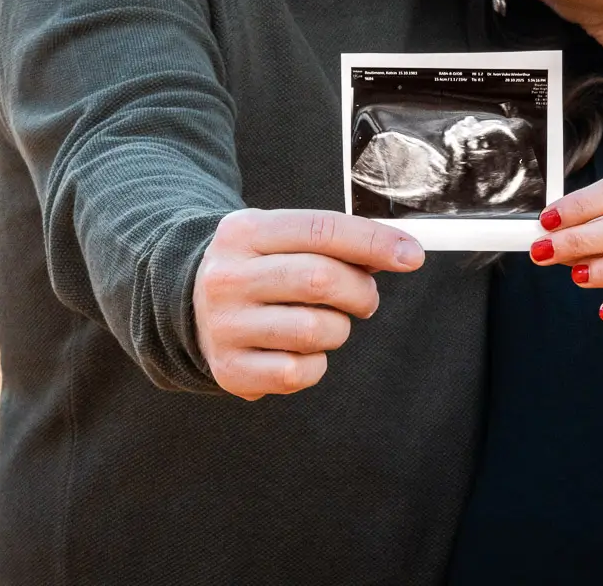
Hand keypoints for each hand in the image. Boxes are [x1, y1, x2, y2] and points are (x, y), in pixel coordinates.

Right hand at [194, 209, 424, 399]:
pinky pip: (299, 372)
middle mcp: (228, 277)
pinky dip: (316, 364)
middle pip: (321, 280)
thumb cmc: (257, 268)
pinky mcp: (229, 369)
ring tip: (325, 322)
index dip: (374, 242)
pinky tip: (302, 350)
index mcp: (244, 232)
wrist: (191, 306)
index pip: (323, 230)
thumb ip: (334, 242)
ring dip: (339, 329)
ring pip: (315, 330)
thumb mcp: (282, 238)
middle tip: (364, 299)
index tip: (411, 255)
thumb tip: (398, 252)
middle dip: (360, 292)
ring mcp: (225, 325)